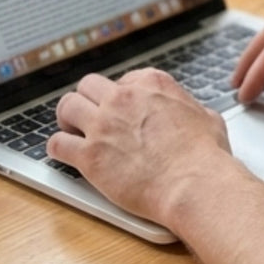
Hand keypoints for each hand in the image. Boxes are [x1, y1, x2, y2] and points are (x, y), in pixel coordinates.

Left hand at [49, 68, 233, 221]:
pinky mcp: (89, 156)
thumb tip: (193, 115)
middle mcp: (123, 99)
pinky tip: (66, 155)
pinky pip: (56, 144)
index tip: (121, 111)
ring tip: (73, 133)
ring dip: (67, 119)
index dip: (120, 97)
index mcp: (152, 84)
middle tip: (91, 118)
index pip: (123, 80)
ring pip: (66, 107)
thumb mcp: (207, 117)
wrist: (193, 184)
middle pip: (88, 86)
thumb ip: (189, 109)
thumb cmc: (205, 156)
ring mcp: (103, 125)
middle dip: (89, 101)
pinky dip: (58, 148)